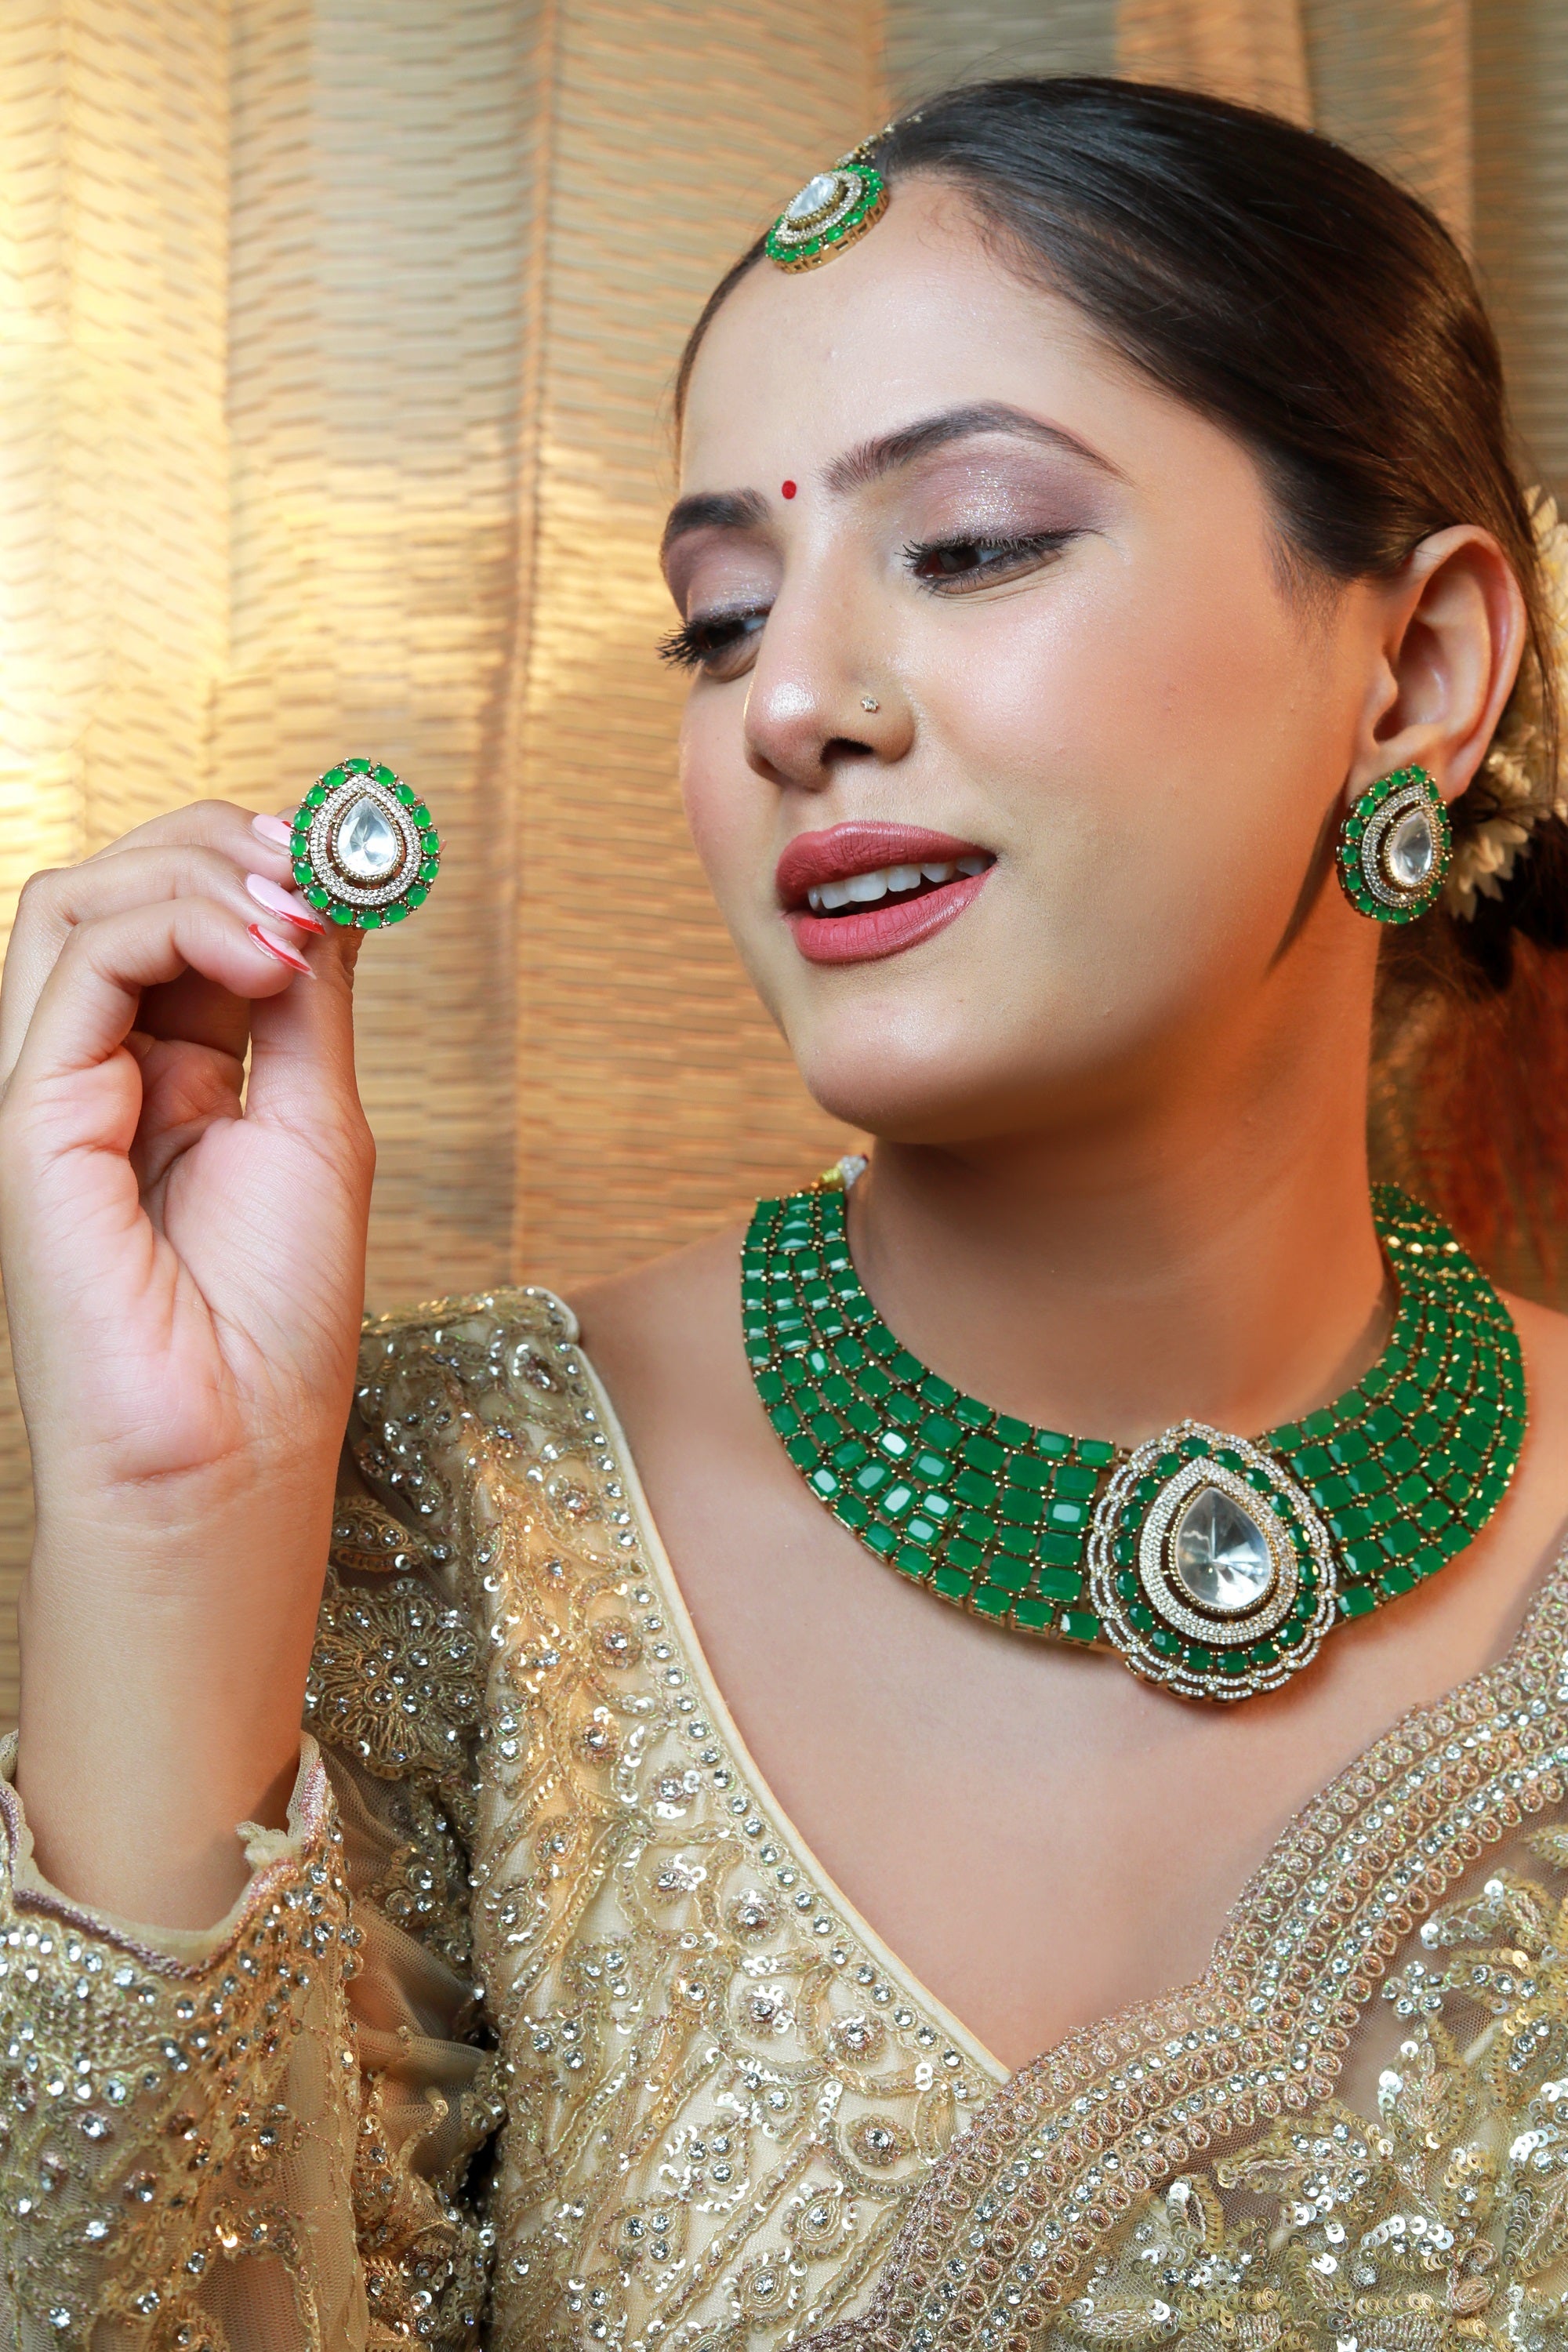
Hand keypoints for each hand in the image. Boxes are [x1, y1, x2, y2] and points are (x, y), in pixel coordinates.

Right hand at [0, 801, 374, 1921]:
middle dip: (226, 847)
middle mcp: (98, 1066)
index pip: (183, 913)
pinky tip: (264, 960)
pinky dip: (175, 927)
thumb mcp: (317, 1123)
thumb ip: (305, 1006)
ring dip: (200, 875)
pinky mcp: (29, 1114)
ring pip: (82, 902)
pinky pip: (74, 961)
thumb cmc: (275, 1320)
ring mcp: (54, 1086)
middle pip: (122, 886)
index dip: (258, 864)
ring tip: (294, 917)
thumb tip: (326, 888)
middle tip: (318, 867)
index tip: (350, 856)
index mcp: (168, 1069)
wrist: (231, 1447)